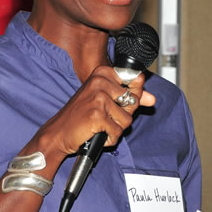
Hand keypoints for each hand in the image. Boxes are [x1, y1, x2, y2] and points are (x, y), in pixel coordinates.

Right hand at [39, 66, 154, 155]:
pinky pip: (118, 132)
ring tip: (98, 125)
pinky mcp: (97, 115)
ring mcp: (99, 98)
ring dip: (115, 128)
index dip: (130, 96)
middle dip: (122, 115)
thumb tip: (152, 99)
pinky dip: (109, 138)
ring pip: (127, 120)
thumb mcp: (105, 101)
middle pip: (133, 102)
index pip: (136, 80)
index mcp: (102, 73)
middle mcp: (100, 82)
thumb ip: (129, 97)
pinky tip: (96, 133)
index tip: (115, 102)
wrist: (59, 133)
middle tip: (102, 116)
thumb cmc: (80, 116)